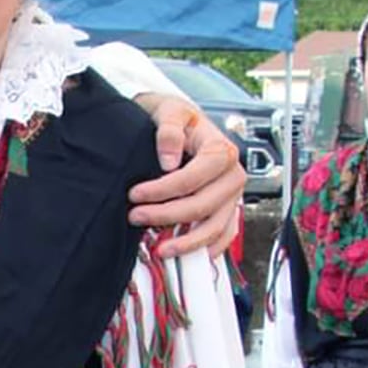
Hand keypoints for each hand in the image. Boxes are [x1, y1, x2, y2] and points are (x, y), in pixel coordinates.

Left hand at [128, 100, 242, 258]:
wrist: (185, 123)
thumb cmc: (179, 119)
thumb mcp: (170, 112)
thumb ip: (169, 131)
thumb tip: (169, 160)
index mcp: (221, 151)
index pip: (192, 179)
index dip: (162, 191)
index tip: (136, 195)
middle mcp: (232, 175)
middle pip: (201, 206)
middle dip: (165, 215)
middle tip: (136, 216)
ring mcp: (232, 195)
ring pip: (214, 227)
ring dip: (186, 242)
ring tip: (160, 249)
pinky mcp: (228, 208)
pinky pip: (224, 234)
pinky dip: (207, 248)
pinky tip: (187, 255)